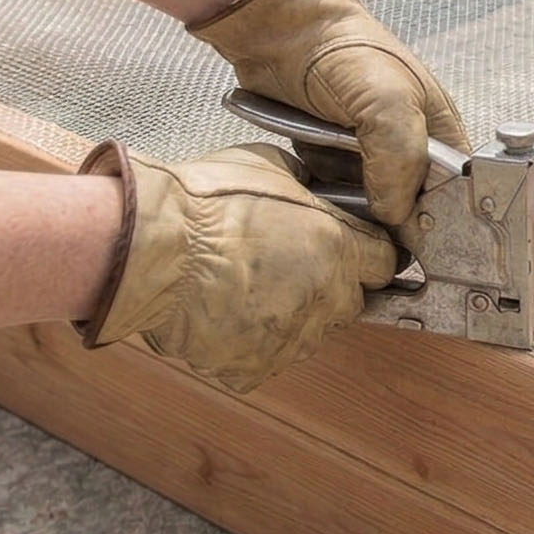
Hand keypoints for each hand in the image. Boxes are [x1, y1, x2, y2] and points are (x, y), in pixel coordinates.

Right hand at [75, 141, 396, 392]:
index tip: (354, 252)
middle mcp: (323, 296)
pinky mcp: (252, 366)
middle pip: (351, 302)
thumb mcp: (269, 166)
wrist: (149, 249)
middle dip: (330, 288)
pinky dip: (249, 346)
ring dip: (291, 317)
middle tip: (289, 268)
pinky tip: (224, 315)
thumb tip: (315, 185)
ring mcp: (290, 337)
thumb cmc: (201, 204)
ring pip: (309, 335)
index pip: (385, 262)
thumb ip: (307, 184)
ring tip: (247, 289)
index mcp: (337, 246)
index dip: (367, 255)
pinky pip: (264, 360)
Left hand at [189, 0, 468, 224]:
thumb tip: (397, 214)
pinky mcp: (331, 163)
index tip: (428, 248)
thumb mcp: (389, 101)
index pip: (457, 192)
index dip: (446, 221)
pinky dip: (329, 209)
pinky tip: (320, 212)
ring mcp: (367, 157)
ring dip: (359, 219)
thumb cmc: (344, 51)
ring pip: (373, 210)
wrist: (280, 30)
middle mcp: (408, 148)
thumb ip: (402, 159)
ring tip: (345, 225)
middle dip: (398, 226)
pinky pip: (337, 201)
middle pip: (414, 208)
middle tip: (379, 244)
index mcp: (439, 130)